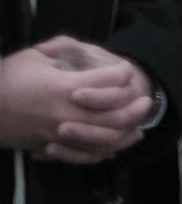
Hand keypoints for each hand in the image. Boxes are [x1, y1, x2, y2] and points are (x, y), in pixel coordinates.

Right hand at [0, 38, 150, 162]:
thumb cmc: (6, 79)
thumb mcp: (33, 56)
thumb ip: (62, 48)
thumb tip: (85, 48)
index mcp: (65, 87)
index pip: (110, 81)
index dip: (123, 73)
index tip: (126, 69)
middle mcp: (69, 113)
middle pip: (117, 114)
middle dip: (137, 107)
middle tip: (146, 100)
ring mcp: (63, 135)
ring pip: (108, 138)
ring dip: (128, 132)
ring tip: (139, 125)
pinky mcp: (56, 148)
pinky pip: (89, 155)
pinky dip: (107, 151)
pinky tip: (116, 145)